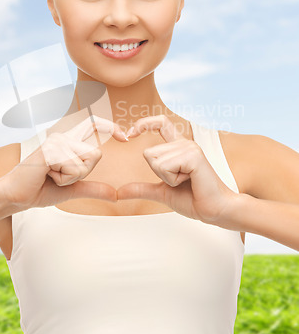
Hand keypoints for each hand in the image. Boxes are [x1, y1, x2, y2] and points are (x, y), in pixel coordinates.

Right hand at [0, 115, 127, 210]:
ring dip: (71, 178)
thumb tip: (115, 195)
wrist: (14, 197)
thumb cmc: (39, 190)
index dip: (110, 127)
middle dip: (82, 174)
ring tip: (50, 176)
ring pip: (86, 163)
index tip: (125, 137)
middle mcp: (62, 136)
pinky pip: (74, 168)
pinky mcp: (51, 149)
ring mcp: (56, 141)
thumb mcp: (72, 189)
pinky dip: (63, 180)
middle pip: (96, 154)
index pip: (92, 124)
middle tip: (59, 176)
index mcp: (67, 141)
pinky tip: (45, 176)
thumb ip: (93, 188)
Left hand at [117, 115, 238, 224]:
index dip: (143, 124)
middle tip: (180, 181)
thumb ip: (142, 189)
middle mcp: (184, 143)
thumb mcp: (161, 192)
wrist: (214, 210)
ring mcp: (189, 147)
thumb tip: (120, 192)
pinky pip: (165, 166)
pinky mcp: (193, 155)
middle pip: (148, 153)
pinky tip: (190, 181)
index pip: (160, 123)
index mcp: (178, 147)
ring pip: (155, 161)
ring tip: (187, 181)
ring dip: (167, 178)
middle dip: (158, 174)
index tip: (129, 134)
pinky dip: (172, 180)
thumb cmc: (194, 199)